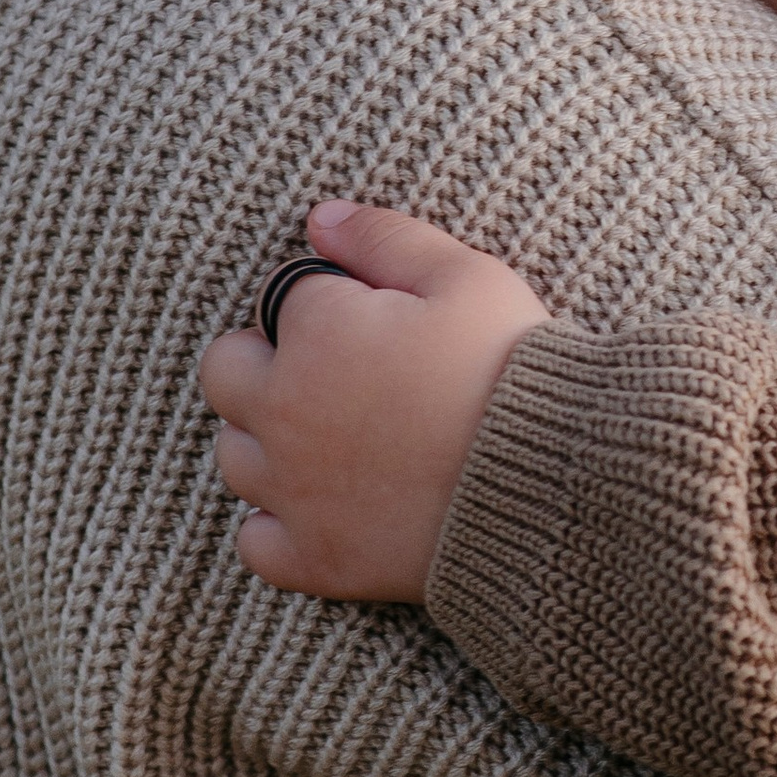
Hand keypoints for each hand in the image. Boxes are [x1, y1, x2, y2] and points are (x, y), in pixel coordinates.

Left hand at [200, 199, 549, 600]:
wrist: (550, 484)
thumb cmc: (512, 371)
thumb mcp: (467, 277)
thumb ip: (384, 238)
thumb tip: (320, 219)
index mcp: (317, 332)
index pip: (286, 296)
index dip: (331, 300)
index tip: (376, 318)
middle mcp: (284, 409)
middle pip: (226, 371)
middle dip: (267, 360)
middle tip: (336, 370)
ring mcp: (293, 490)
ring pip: (234, 454)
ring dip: (267, 438)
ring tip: (331, 436)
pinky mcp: (315, 557)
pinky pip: (255, 541)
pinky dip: (277, 525)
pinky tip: (321, 506)